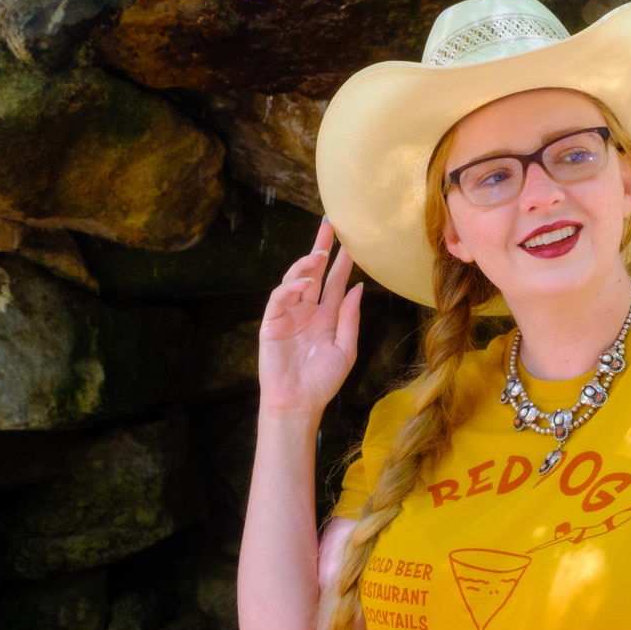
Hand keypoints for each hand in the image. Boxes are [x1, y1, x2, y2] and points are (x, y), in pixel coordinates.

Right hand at [258, 217, 364, 420]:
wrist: (299, 403)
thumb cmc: (323, 381)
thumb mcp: (345, 348)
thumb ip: (350, 317)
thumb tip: (359, 287)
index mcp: (327, 317)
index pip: (336, 283)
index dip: (342, 263)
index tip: (351, 242)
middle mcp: (308, 311)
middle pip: (314, 273)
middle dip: (321, 249)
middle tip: (328, 226)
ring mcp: (289, 315)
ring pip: (295, 281)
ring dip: (306, 266)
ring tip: (318, 255)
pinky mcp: (272, 323)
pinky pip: (279, 299)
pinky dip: (289, 288)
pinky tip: (301, 283)